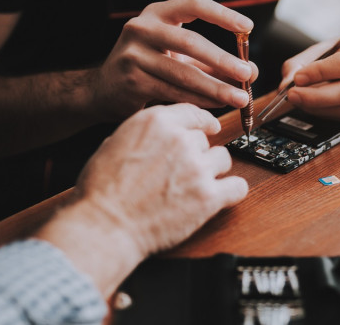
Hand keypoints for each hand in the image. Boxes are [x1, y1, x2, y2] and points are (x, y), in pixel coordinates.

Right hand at [36, 104, 247, 294]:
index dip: (201, 123)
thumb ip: (145, 134)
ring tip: (195, 186)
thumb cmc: (101, 190)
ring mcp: (197, 168)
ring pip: (222, 159)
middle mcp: (180, 140)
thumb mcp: (116, 142)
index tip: (208, 129)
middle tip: (181, 172)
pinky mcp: (208, 197)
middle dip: (196, 154)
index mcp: (157, 122)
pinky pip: (237, 187)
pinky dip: (231, 192)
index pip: (193, 113)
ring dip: (212, 170)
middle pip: (204, 139)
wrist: (104, 225)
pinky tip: (222, 195)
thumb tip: (160, 136)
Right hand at [88, 0, 257, 121]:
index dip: (222, 14)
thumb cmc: (149, 67)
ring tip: (239, 97)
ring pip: (183, 72)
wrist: (104, 89)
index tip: (247, 27)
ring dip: (215, 87)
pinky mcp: (132, 80)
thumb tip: (251, 70)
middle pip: (191, 41)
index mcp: (157, 13)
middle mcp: (142, 28)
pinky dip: (198, 100)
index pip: (193, 4)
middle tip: (246, 73)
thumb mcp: (178, 56)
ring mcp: (133, 54)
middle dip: (223, 60)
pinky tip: (216, 105)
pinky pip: (173, 91)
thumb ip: (212, 61)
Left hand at [281, 28, 339, 119]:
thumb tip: (285, 86)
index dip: (319, 73)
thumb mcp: (326, 47)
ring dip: (320, 108)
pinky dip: (330, 114)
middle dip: (316, 97)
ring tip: (303, 101)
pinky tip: (319, 106)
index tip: (298, 79)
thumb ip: (301, 63)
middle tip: (293, 96)